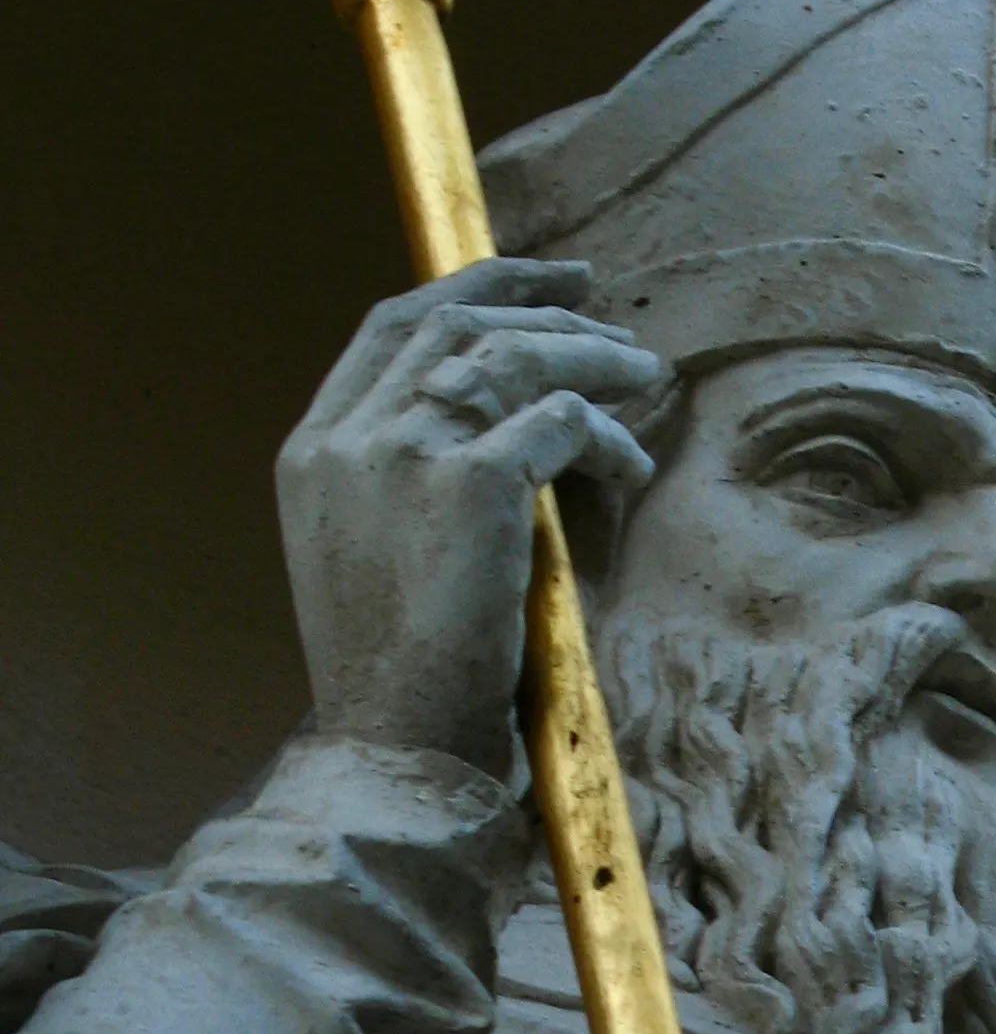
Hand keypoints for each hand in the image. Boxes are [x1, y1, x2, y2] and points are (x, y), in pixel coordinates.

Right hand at [276, 259, 663, 774]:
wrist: (395, 748)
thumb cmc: (401, 680)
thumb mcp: (371, 565)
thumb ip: (404, 487)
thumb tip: (501, 434)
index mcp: (312, 453)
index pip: (389, 330)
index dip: (467, 290)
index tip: (535, 285)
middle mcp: (346, 439)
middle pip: (449, 323)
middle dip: (535, 304)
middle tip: (605, 313)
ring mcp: (401, 452)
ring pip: (508, 355)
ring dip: (588, 356)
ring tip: (646, 375)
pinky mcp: (468, 484)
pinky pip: (558, 420)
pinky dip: (605, 435)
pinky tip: (632, 466)